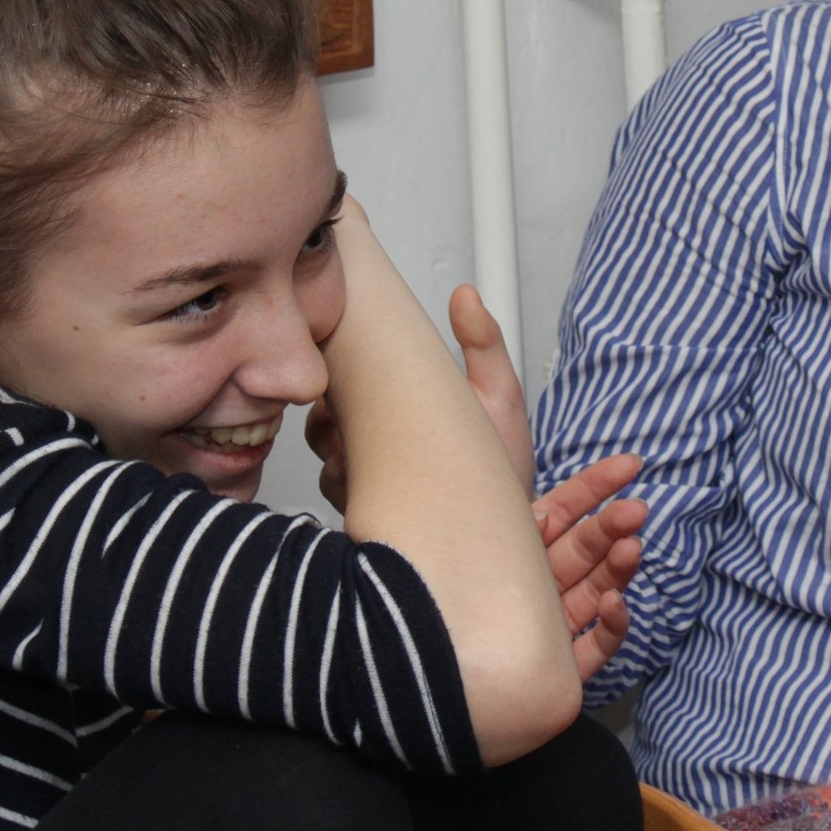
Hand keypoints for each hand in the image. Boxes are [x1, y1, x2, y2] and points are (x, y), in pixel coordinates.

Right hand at [304, 280, 525, 512]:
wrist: (506, 534)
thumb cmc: (504, 469)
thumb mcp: (499, 400)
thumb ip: (483, 347)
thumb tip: (466, 295)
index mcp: (402, 409)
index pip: (352, 376)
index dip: (344, 365)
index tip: (349, 360)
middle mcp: (379, 442)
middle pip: (324, 411)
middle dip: (333, 405)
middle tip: (353, 404)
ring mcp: (367, 477)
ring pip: (325, 450)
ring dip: (340, 443)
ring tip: (367, 440)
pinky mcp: (365, 510)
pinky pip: (334, 488)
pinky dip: (346, 478)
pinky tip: (375, 475)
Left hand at [445, 286, 645, 681]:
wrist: (404, 607)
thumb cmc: (448, 511)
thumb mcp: (464, 427)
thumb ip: (472, 361)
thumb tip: (466, 295)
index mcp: (517, 524)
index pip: (568, 504)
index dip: (600, 484)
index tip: (631, 467)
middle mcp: (524, 569)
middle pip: (582, 548)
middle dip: (614, 527)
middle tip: (636, 513)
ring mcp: (530, 614)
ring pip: (586, 593)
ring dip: (616, 570)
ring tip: (627, 552)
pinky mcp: (536, 655)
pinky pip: (581, 649)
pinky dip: (605, 631)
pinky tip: (612, 611)